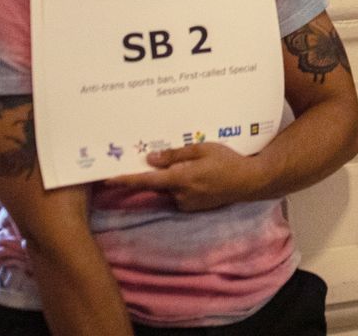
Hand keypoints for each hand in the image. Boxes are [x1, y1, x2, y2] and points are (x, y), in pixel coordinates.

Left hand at [106, 143, 260, 211]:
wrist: (250, 181)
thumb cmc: (227, 161)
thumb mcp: (202, 149)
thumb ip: (175, 155)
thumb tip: (151, 159)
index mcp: (180, 179)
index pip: (146, 181)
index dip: (126, 180)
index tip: (107, 179)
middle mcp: (180, 195)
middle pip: (159, 184)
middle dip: (160, 173)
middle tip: (171, 159)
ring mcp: (187, 204)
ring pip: (171, 189)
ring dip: (176, 178)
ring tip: (199, 166)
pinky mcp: (195, 208)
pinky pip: (181, 194)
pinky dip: (185, 185)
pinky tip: (202, 177)